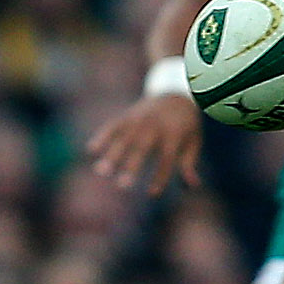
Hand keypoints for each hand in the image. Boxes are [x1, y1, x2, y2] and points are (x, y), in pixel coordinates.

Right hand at [89, 93, 203, 192]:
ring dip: (111, 155)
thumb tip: (192, 185)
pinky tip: (90, 150)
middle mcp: (155, 126)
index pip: (166, 158)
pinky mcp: (127, 115)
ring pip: (123, 139)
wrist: (176, 90)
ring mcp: (139, 119)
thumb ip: (189, 163)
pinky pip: (113, 126)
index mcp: (174, 133)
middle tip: (122, 186)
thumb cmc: (186, 123)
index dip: (160, 176)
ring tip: (100, 172)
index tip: (152, 193)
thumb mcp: (193, 141)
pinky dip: (102, 136)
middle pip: (141, 148)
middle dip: (131, 167)